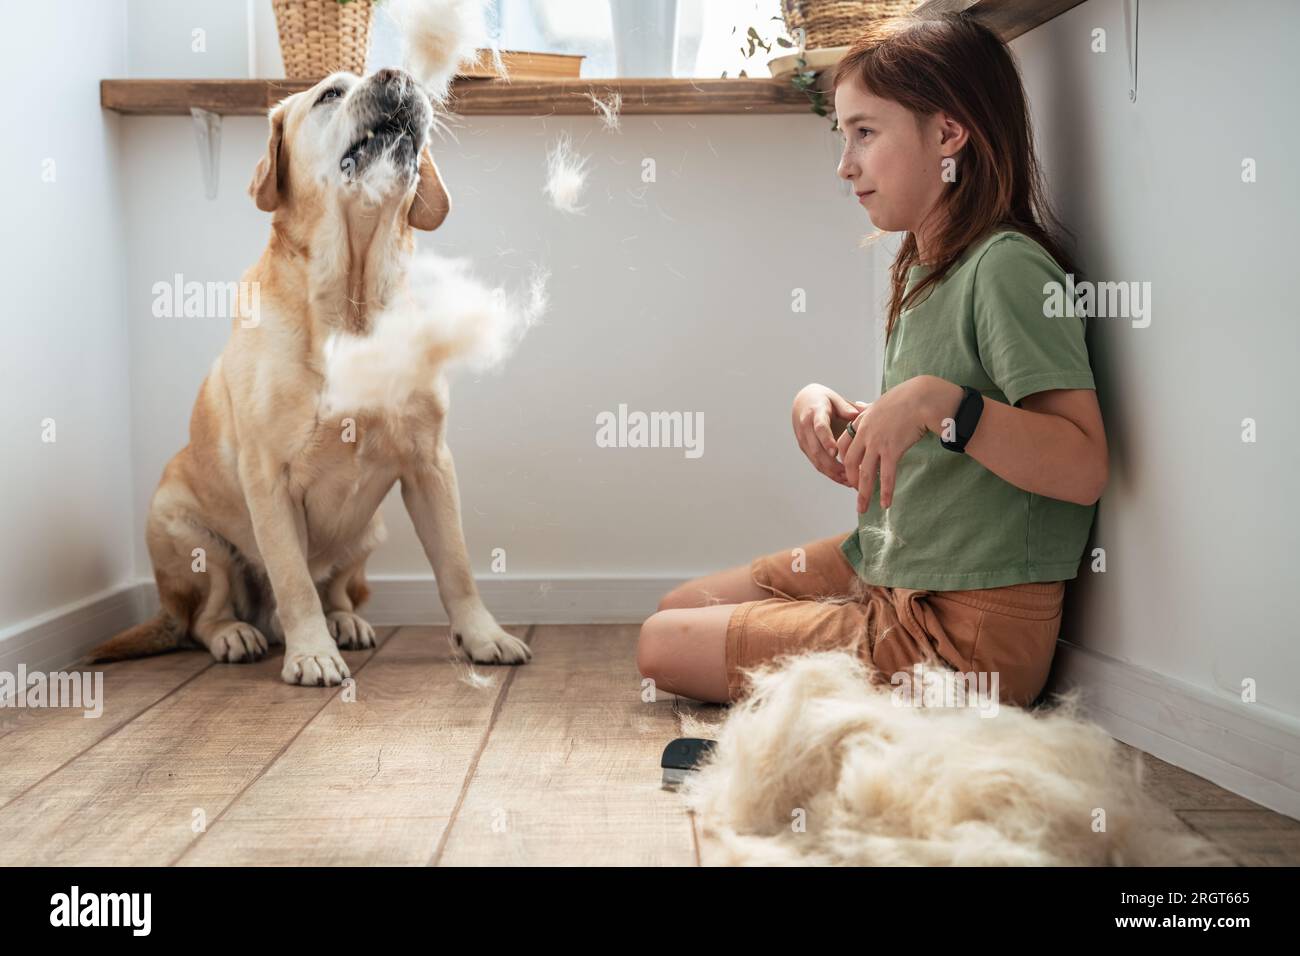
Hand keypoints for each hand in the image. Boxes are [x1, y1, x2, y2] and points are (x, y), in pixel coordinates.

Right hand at [792, 384, 866, 487]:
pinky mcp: (805, 449)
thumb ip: (847, 407)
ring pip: (816, 461)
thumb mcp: (835, 399)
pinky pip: (817, 464)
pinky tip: (844, 479)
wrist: (802, 402)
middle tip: (851, 474)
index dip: (826, 440)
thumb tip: (859, 414)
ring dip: (833, 473)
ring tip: (850, 481)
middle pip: (817, 450)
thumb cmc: (823, 400)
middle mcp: (806, 428)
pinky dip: (830, 473)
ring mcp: (804, 440)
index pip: (819, 428)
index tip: (836, 452)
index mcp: (815, 413)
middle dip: (833, 465)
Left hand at [836, 375, 951, 512]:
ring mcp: (877, 442)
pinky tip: (886, 504)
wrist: (922, 398)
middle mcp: (865, 433)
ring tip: (863, 508)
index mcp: (860, 421)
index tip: (848, 471)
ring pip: (865, 473)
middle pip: (850, 463)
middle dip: (851, 480)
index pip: (843, 445)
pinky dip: (886, 491)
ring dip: (864, 493)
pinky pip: (886, 475)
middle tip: (856, 493)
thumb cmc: (906, 398)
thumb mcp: (880, 401)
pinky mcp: (892, 450)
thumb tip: (860, 405)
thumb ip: (867, 407)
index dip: (844, 461)